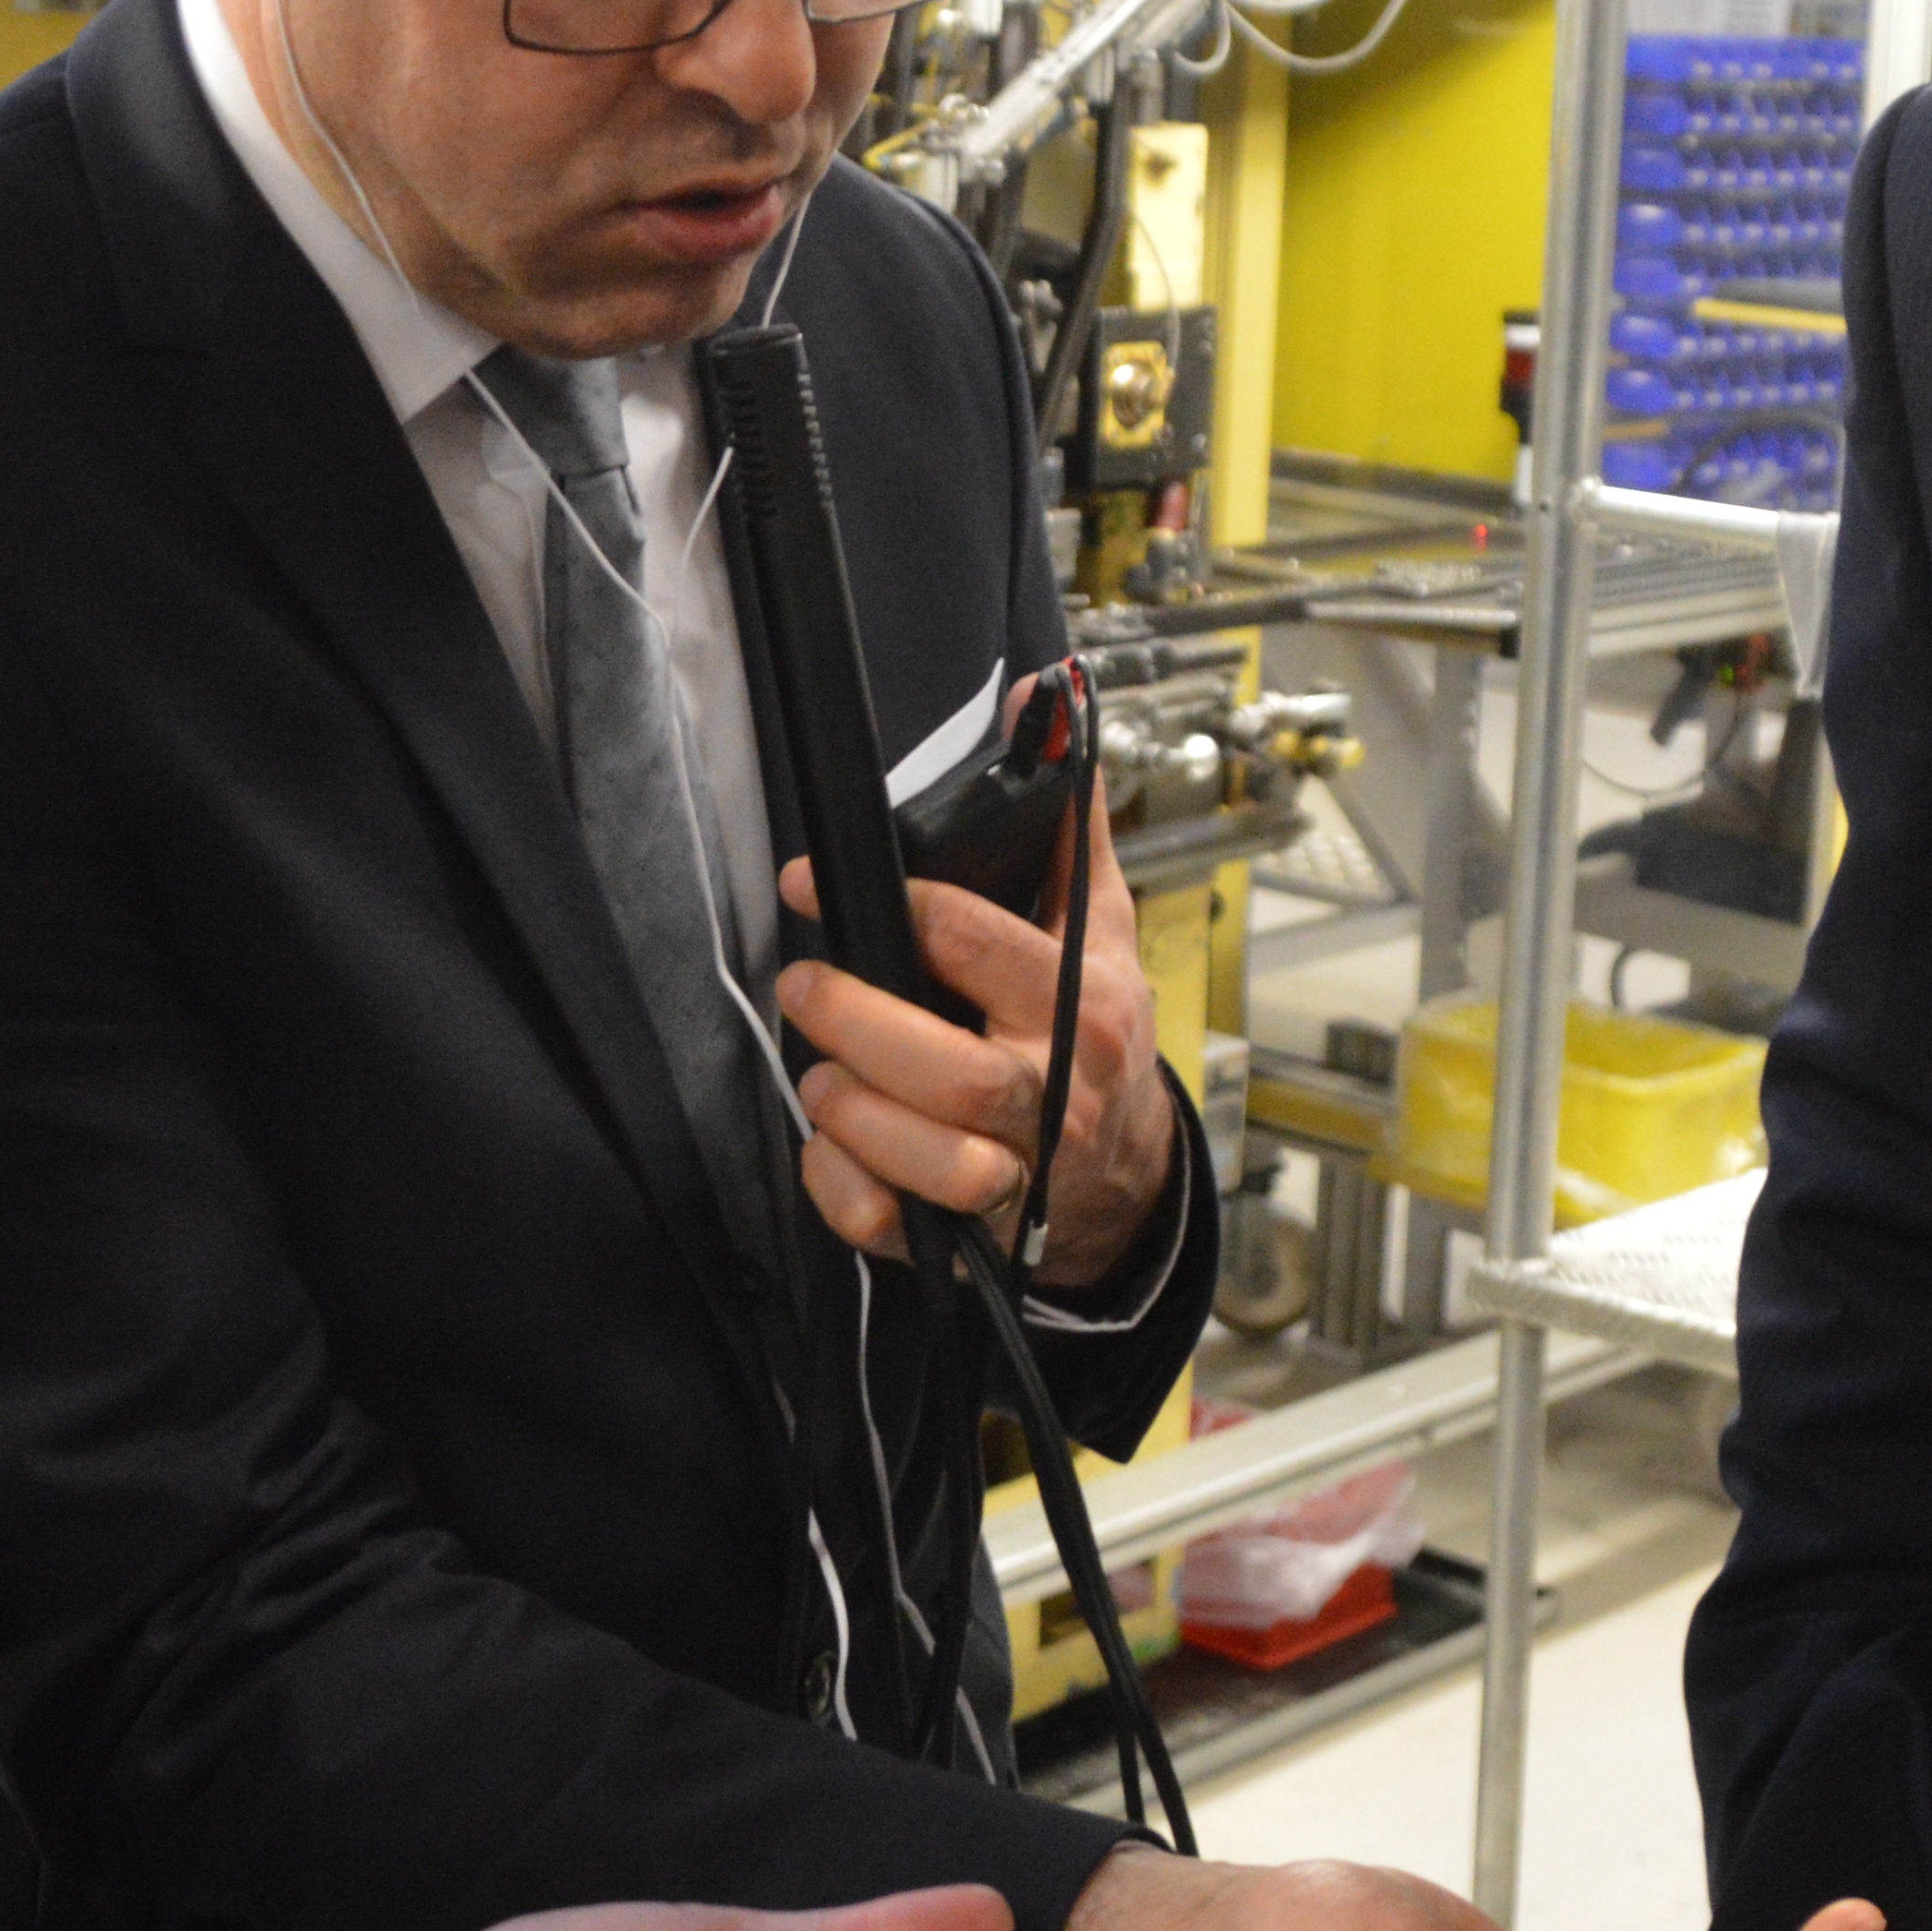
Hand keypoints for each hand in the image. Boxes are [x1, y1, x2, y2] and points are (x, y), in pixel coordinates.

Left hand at [772, 793, 1179, 1282]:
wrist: (1128, 1181)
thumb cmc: (1099, 1035)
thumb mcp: (1102, 924)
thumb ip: (1067, 816)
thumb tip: (1048, 694)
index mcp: (1088, 1008)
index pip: (985, 947)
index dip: (897, 908)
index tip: (811, 883)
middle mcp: (1059, 1094)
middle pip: (958, 1073)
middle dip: (860, 1025)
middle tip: (803, 988)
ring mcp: (1020, 1174)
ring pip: (937, 1160)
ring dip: (857, 1115)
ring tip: (820, 1076)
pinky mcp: (973, 1236)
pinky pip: (896, 1228)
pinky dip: (846, 1192)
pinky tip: (831, 1150)